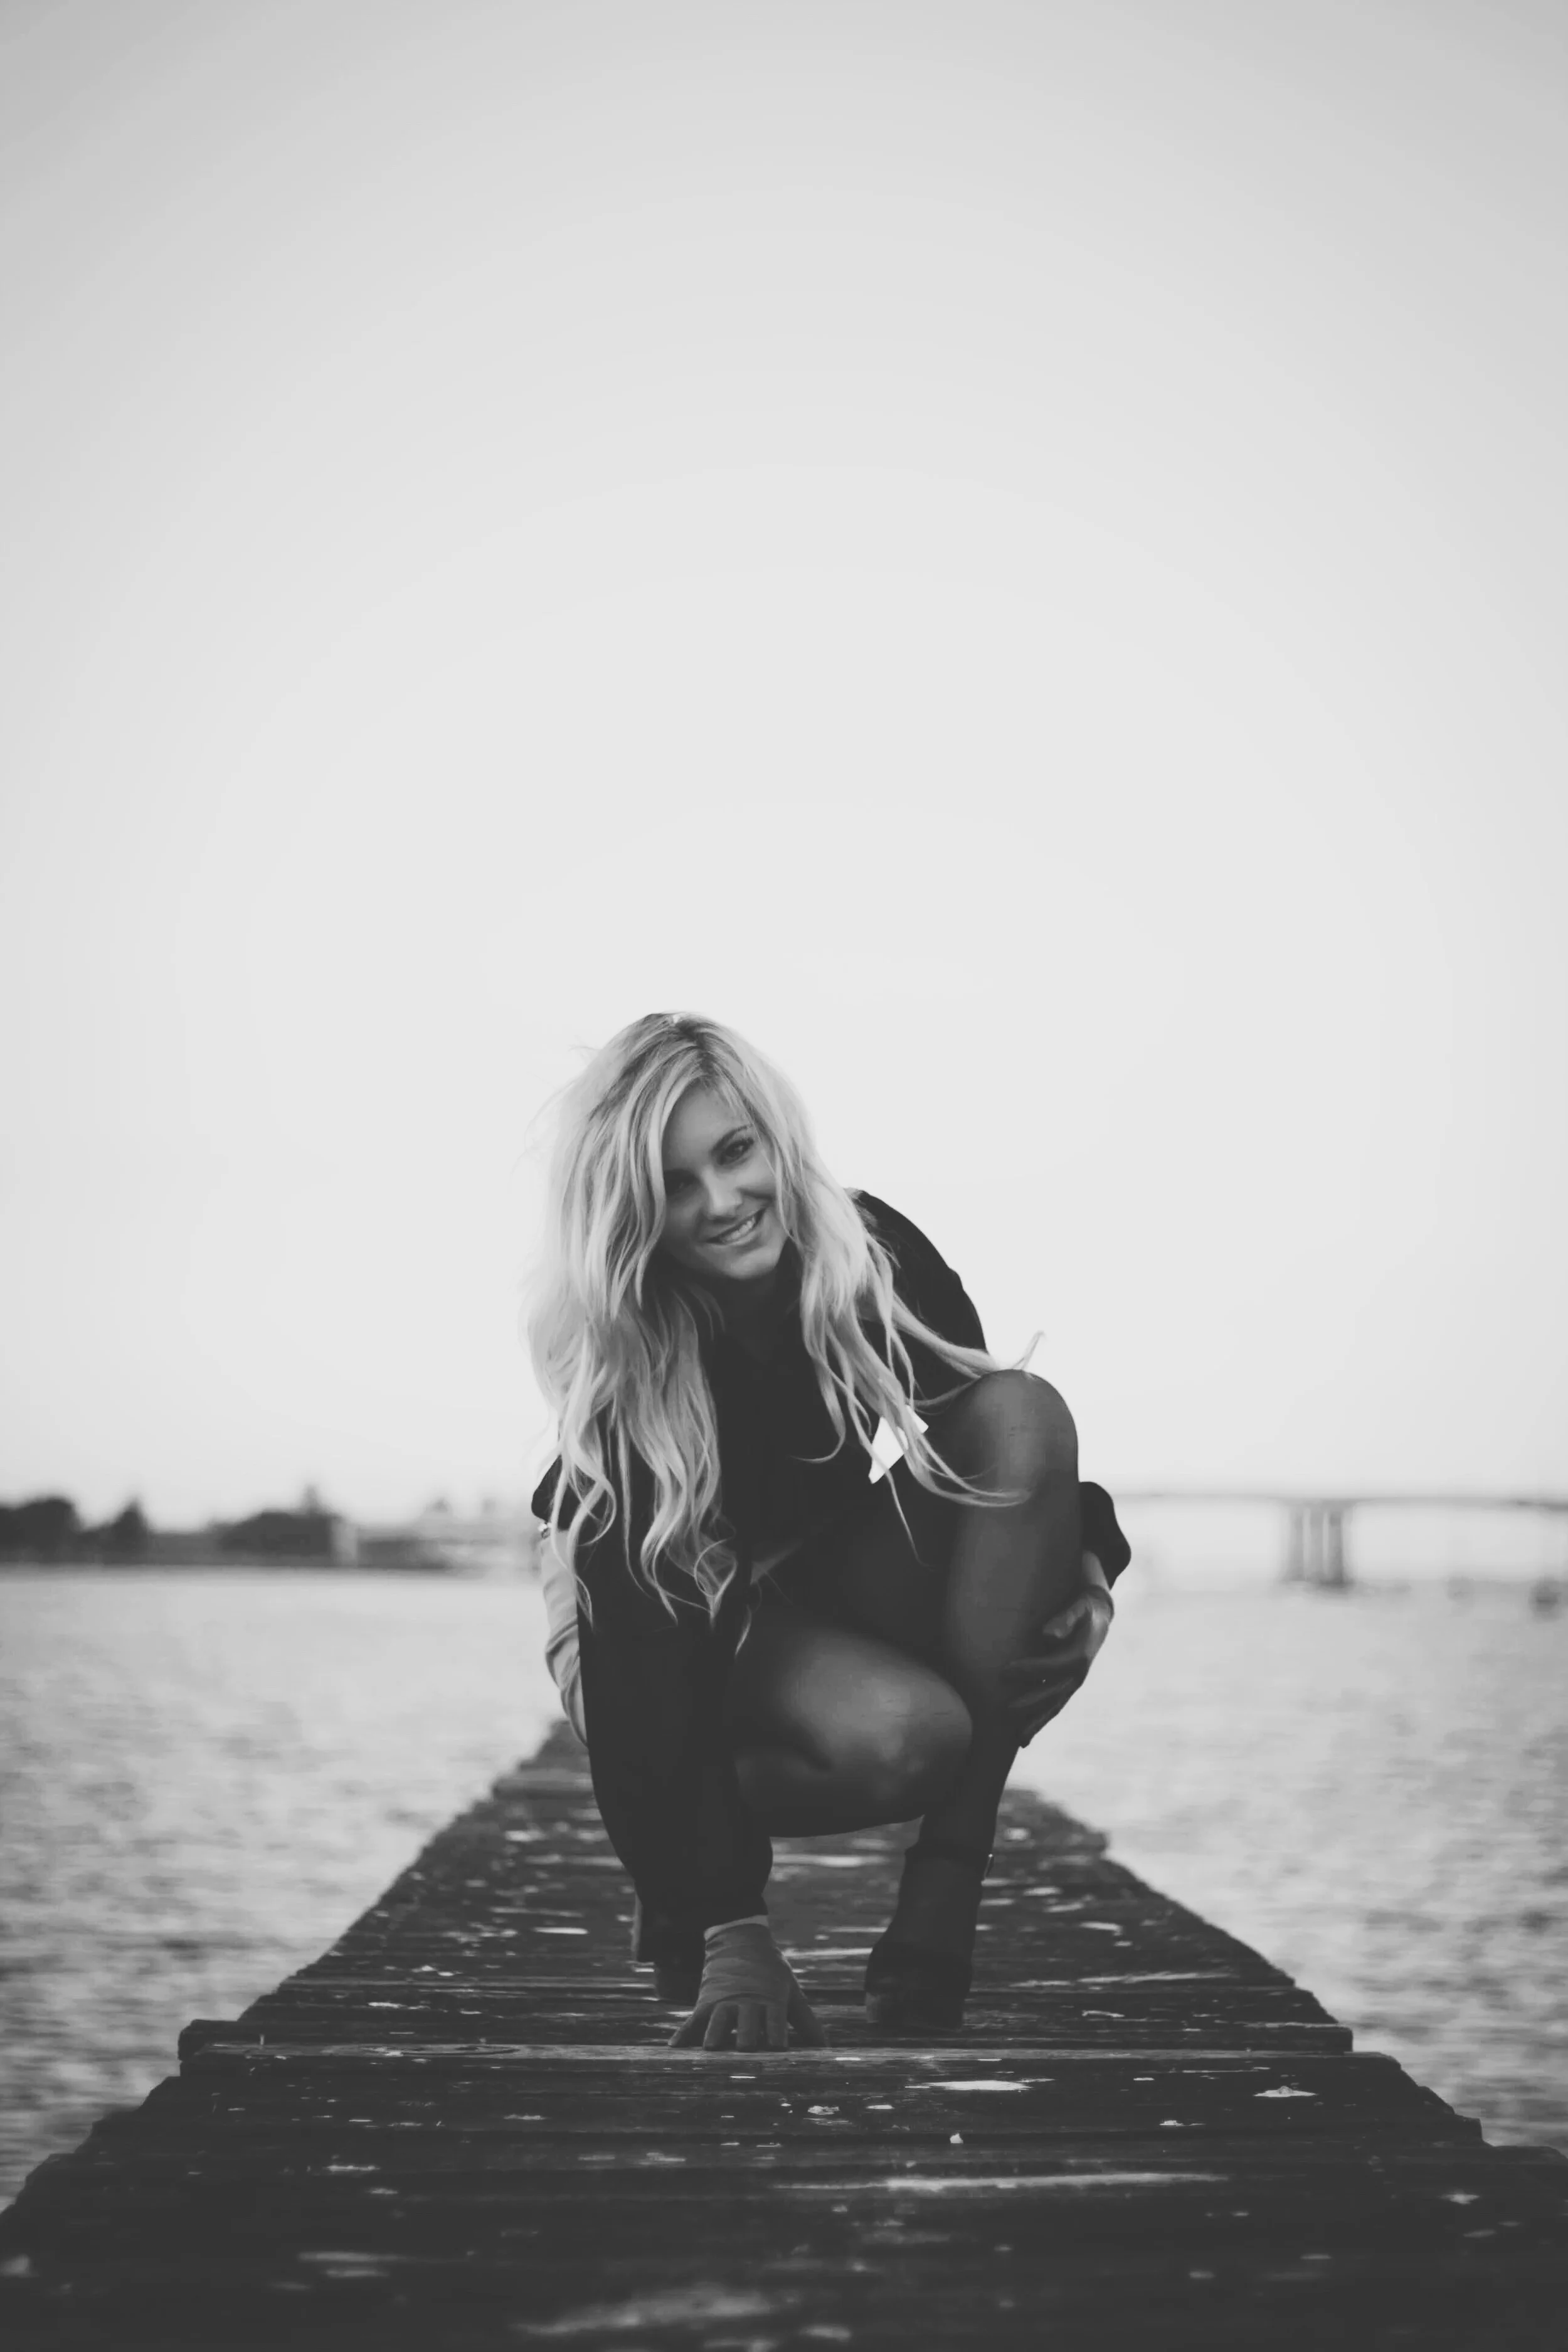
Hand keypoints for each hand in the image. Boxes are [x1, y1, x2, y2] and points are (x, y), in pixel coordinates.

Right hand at [669, 1919, 828, 2051]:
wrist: (739, 1939)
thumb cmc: (770, 1972)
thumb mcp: (790, 1991)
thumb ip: (806, 2021)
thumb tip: (825, 2048)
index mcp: (770, 2001)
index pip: (775, 2024)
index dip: (777, 2039)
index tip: (778, 2054)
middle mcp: (747, 2003)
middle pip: (746, 2026)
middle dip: (746, 2041)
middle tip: (745, 2056)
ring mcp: (723, 2002)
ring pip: (718, 2022)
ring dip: (716, 2037)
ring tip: (711, 2051)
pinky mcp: (705, 2002)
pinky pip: (693, 2021)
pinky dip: (683, 2034)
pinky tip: (675, 2049)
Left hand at [999, 1557, 1114, 1746]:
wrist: (1098, 1616)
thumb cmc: (1083, 1609)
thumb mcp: (1078, 1608)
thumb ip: (1065, 1619)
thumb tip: (1048, 1635)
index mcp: (1080, 1655)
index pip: (1053, 1666)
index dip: (1030, 1670)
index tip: (1006, 1671)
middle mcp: (1077, 1674)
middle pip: (1053, 1693)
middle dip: (1030, 1703)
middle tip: (1005, 1710)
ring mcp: (1073, 1684)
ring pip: (1053, 1707)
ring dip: (1036, 1722)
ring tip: (1017, 1737)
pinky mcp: (1066, 1687)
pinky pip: (1053, 1708)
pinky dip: (1039, 1723)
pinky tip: (1024, 1739)